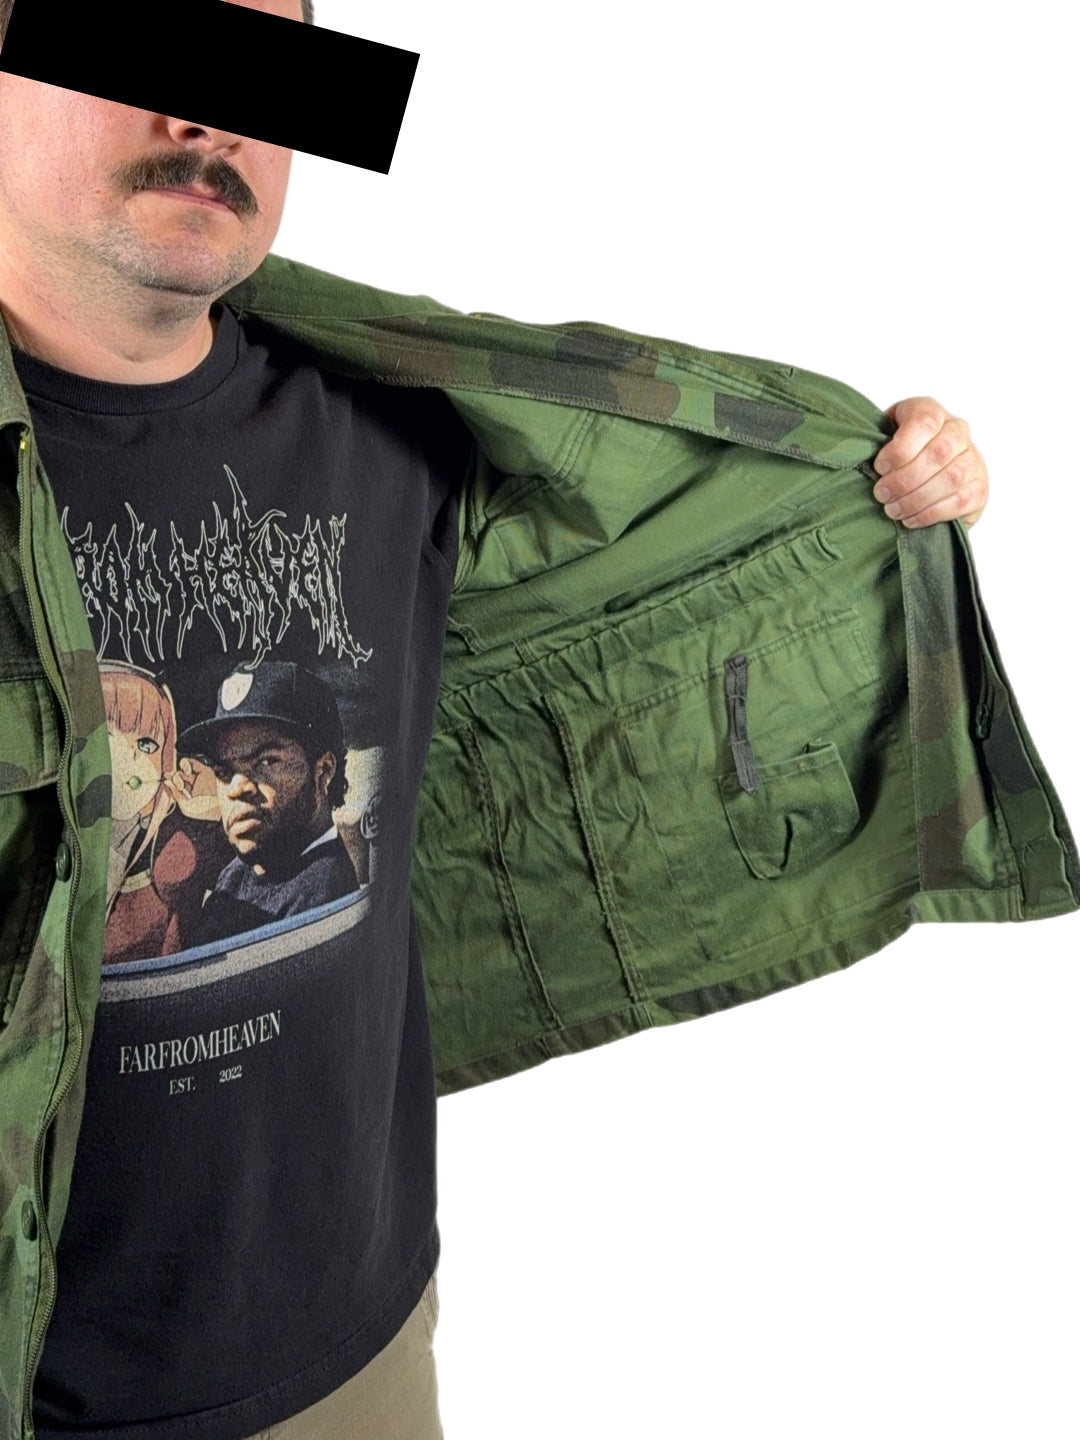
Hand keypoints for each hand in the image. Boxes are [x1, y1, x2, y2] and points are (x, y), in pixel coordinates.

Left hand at [165, 757, 221, 822]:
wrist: (219, 807)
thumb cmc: (204, 811)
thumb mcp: (186, 806)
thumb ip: (176, 794)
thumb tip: (167, 781)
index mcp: (189, 795)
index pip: (176, 785)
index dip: (170, 782)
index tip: (165, 781)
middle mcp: (194, 785)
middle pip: (178, 776)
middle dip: (173, 778)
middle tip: (175, 784)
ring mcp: (200, 778)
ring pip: (183, 769)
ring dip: (179, 774)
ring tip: (181, 783)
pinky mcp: (205, 771)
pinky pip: (192, 762)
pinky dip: (186, 765)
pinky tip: (187, 773)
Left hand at [872, 397, 987, 529]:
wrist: (927, 472)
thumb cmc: (898, 453)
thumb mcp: (883, 436)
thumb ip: (875, 440)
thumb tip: (857, 455)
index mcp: (931, 411)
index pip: (924, 422)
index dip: (900, 447)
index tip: (879, 466)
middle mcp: (958, 431)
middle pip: (938, 453)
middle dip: (904, 479)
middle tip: (881, 494)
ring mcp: (973, 459)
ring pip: (951, 478)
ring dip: (917, 498)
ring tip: (893, 510)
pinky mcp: (979, 488)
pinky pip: (961, 501)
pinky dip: (932, 513)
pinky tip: (911, 519)